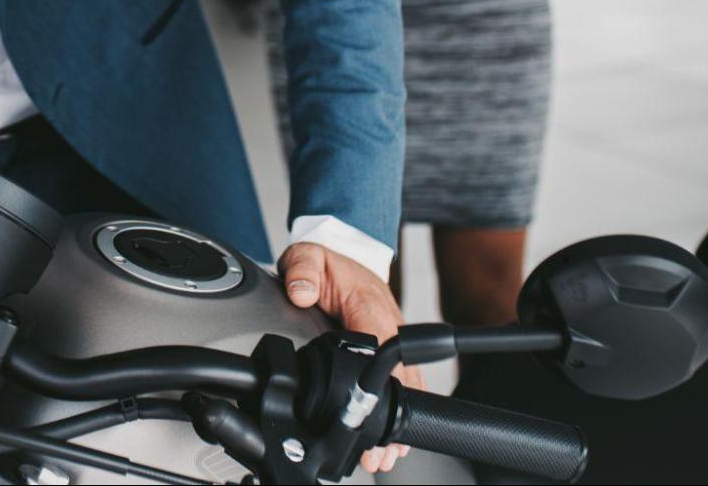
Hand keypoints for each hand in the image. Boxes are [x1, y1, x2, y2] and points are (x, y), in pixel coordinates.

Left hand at [280, 241, 424, 472]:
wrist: (346, 253)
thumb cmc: (329, 262)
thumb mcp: (307, 256)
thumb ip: (302, 271)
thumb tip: (301, 292)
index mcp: (369, 306)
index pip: (382, 348)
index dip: (380, 384)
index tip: (374, 413)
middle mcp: (388, 324)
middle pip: (401, 377)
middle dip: (392, 417)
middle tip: (381, 452)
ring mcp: (392, 336)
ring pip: (406, 383)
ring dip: (397, 419)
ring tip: (387, 454)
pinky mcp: (390, 345)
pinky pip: (402, 379)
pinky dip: (399, 408)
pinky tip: (393, 436)